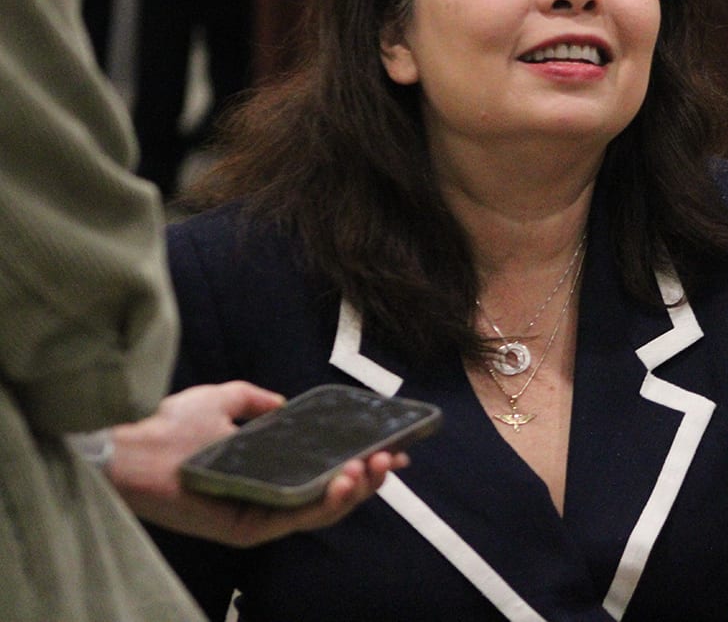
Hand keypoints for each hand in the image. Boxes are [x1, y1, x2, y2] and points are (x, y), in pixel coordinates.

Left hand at [106, 381, 407, 547]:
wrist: (130, 444)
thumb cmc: (168, 424)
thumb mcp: (222, 399)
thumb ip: (254, 401)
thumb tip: (283, 404)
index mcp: (269, 472)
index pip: (326, 473)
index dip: (363, 463)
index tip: (395, 448)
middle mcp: (269, 498)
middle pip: (333, 496)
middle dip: (370, 478)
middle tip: (391, 457)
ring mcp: (259, 516)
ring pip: (321, 512)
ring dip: (355, 490)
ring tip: (370, 466)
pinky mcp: (246, 528)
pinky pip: (295, 520)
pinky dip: (325, 503)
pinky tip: (343, 480)